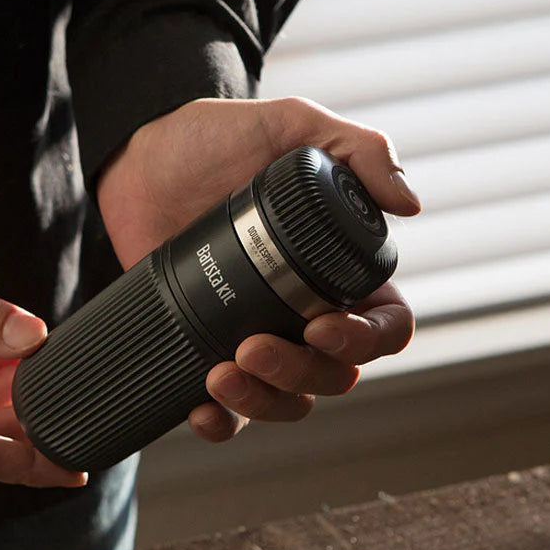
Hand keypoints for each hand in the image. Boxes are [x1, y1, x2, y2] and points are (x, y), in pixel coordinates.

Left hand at [97, 97, 420, 441]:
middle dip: (300, 374)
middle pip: (336, 375)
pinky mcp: (209, 352)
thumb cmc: (218, 138)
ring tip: (219, 377)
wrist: (138, 158)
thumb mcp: (291, 124)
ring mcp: (260, 337)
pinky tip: (200, 412)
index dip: (367, 340)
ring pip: (289, 401)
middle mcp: (308, 312)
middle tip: (252, 348)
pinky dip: (223, 425)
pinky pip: (230, 412)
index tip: (322, 327)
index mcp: (342, 270)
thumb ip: (357, 149)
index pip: (386, 325)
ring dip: (263, 404)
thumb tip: (410, 205)